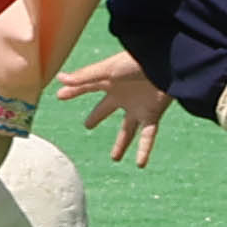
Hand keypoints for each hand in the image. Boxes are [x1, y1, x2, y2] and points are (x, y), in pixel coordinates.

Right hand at [50, 52, 171, 163]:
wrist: (166, 64)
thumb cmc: (136, 62)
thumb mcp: (107, 70)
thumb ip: (84, 77)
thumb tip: (60, 79)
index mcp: (110, 82)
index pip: (87, 87)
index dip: (74, 91)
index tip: (60, 96)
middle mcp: (123, 96)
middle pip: (106, 110)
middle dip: (97, 116)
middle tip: (87, 126)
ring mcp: (138, 107)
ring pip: (128, 130)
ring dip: (122, 144)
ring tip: (115, 159)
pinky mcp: (153, 115)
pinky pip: (148, 136)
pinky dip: (144, 150)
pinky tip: (140, 164)